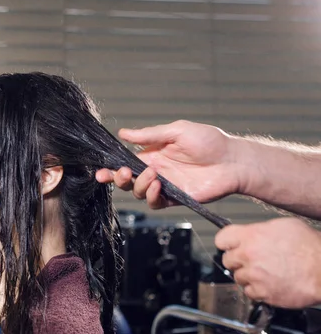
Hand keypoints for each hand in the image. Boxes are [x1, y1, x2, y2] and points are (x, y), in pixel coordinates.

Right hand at [95, 120, 243, 208]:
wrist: (232, 161)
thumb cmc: (209, 141)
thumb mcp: (177, 130)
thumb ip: (149, 135)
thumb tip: (123, 133)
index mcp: (152, 154)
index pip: (125, 162)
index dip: (111, 168)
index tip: (100, 172)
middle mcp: (155, 171)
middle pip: (126, 180)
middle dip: (118, 178)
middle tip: (123, 172)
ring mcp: (164, 186)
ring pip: (137, 192)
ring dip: (138, 185)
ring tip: (153, 175)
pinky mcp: (174, 198)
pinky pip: (154, 203)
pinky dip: (151, 196)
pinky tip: (158, 186)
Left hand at [216, 217, 320, 308]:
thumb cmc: (310, 247)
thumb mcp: (283, 226)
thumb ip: (259, 230)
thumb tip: (248, 234)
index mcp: (251, 236)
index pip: (222, 239)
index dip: (227, 243)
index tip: (230, 246)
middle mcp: (249, 255)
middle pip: (227, 260)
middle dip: (238, 260)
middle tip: (253, 260)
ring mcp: (254, 275)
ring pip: (238, 277)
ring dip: (248, 276)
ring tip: (266, 272)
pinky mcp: (262, 292)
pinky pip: (249, 292)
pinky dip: (257, 290)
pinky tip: (270, 283)